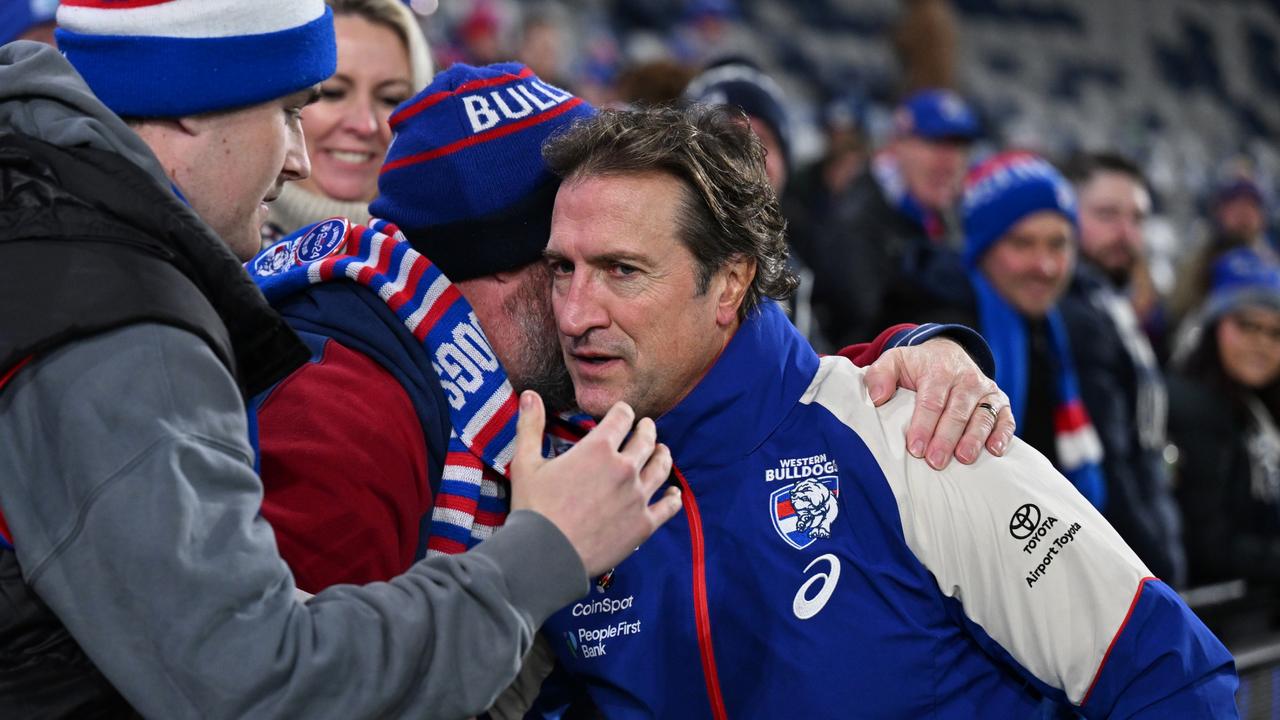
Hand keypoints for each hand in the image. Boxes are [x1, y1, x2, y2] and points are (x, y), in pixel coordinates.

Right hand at [509, 390, 681, 575]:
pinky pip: (668, 506)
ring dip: (663, 455)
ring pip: (661, 468)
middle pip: (646, 439)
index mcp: (598, 448)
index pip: (622, 417)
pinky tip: (674, 493)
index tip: (623, 413)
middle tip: (647, 427)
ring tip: (662, 451)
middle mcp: (624, 468)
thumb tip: (530, 394)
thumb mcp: (526, 463)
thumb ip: (531, 426)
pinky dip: (673, 497)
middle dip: (646, 429)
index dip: (623, 412)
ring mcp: (638, 496)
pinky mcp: (644, 524)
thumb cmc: (534, 509)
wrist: (546, 556)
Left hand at [865, 338, 1013, 469]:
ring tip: (964, 458)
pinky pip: (1005, 418)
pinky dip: (1003, 434)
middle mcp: (966, 379)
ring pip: (983, 416)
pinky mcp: (999, 401)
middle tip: (935, 461)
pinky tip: (995, 450)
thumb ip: (880, 375)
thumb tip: (876, 398)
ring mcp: (985, 391)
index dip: (924, 425)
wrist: (947, 353)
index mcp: (939, 370)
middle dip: (946, 438)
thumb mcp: (894, 361)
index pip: (931, 400)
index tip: (915, 448)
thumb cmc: (918, 366)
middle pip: (957, 412)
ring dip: (974, 438)